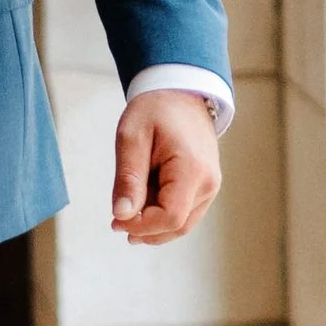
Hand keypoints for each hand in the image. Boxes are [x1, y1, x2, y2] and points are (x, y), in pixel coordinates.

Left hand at [109, 90, 220, 243]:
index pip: (170, 217)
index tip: (116, 221)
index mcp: (192, 169)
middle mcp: (208, 183)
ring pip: (182, 224)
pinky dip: (162, 216)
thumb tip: (122, 215)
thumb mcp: (131, 138)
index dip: (142, 226)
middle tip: (115, 221)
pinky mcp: (205, 187)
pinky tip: (142, 206)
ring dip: (153, 226)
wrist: (180, 95)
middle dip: (145, 230)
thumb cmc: (155, 111)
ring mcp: (210, 187)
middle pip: (177, 226)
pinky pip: (185, 213)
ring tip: (126, 212)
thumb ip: (128, 178)